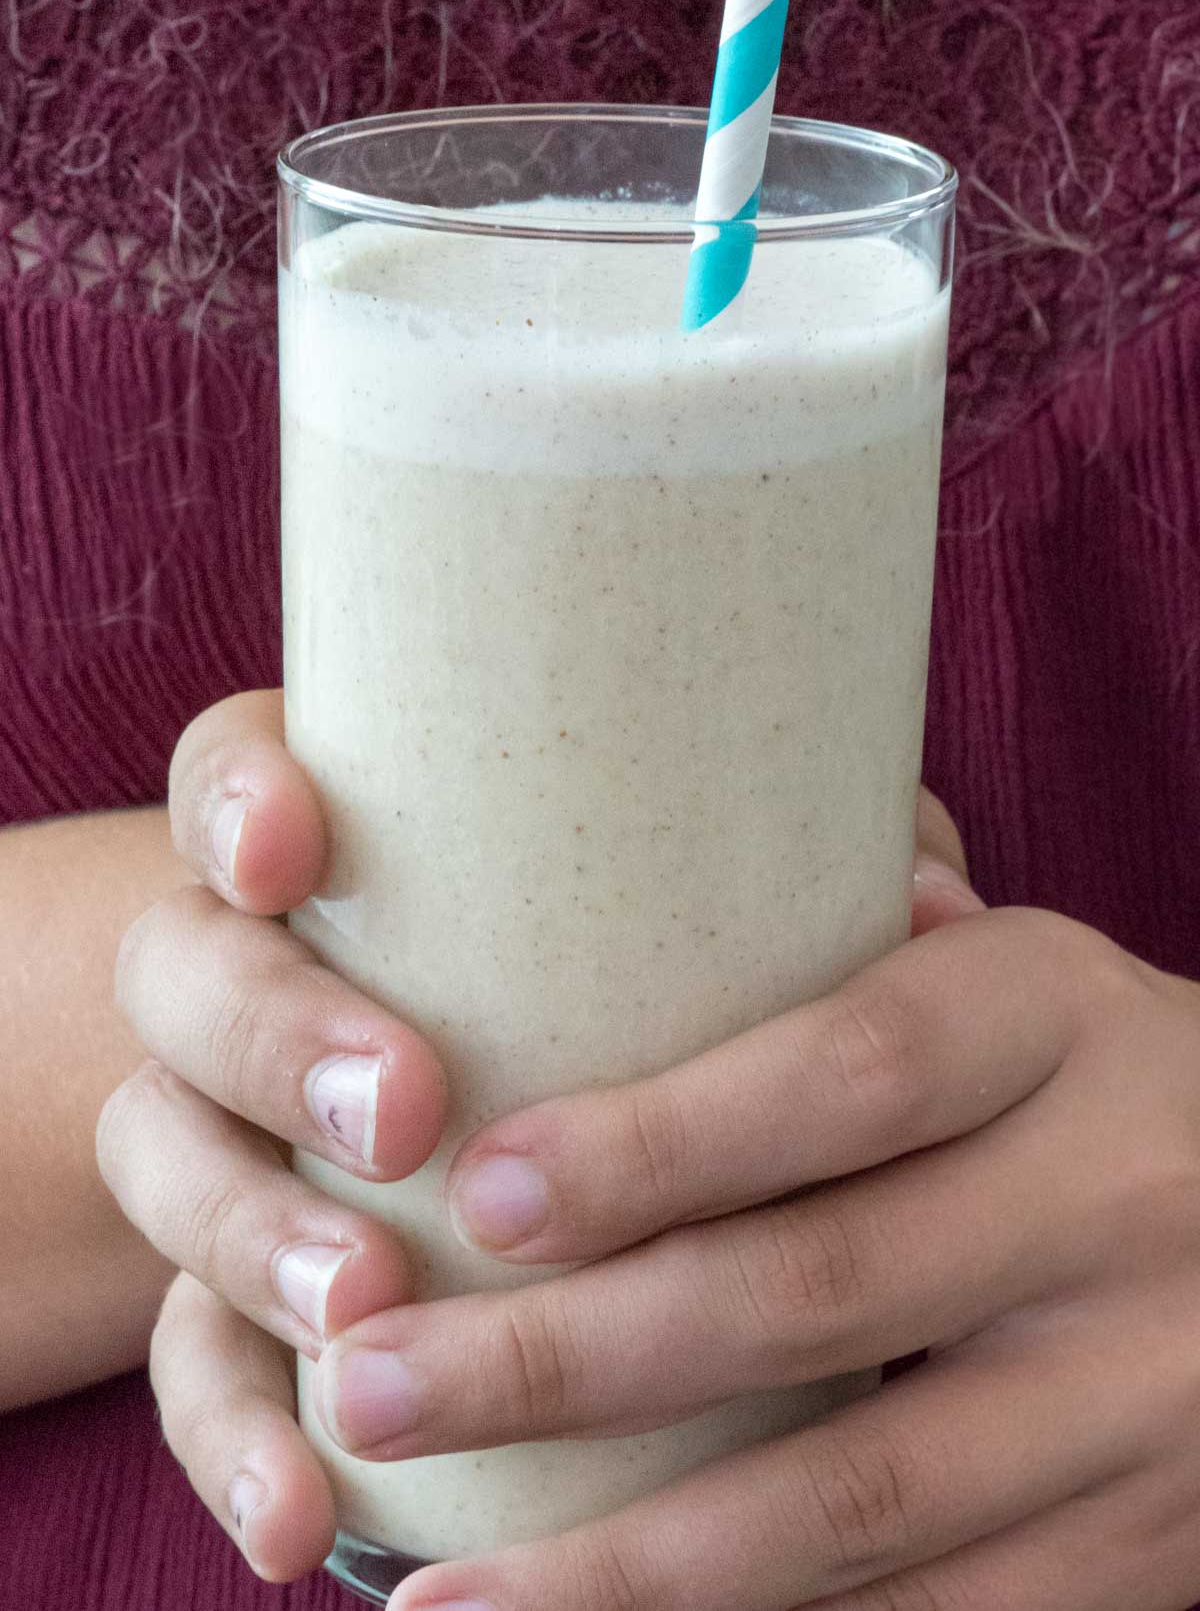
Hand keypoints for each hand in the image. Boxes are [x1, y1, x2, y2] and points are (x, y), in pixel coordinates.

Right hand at [93, 687, 974, 1589]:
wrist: (490, 1136)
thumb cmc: (618, 984)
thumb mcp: (692, 910)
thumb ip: (793, 878)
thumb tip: (932, 899)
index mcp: (351, 856)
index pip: (238, 777)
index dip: (239, 800)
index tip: (294, 852)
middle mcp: (257, 977)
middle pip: (184, 971)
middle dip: (272, 1034)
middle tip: (401, 1105)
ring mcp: (228, 1135)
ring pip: (160, 1157)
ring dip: (249, 1239)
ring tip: (362, 1306)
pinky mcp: (233, 1295)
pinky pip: (193, 1361)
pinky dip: (236, 1439)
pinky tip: (306, 1513)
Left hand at [303, 906, 1199, 1607]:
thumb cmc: (1090, 1076)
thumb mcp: (1012, 982)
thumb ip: (854, 967)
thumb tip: (609, 929)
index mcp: (1060, 1023)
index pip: (849, 1077)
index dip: (660, 1143)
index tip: (477, 1196)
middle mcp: (1117, 1202)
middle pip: (818, 1296)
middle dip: (569, 1361)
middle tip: (374, 1385)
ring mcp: (1148, 1395)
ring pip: (861, 1504)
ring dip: (629, 1569)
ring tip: (442, 1596)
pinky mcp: (1153, 1548)